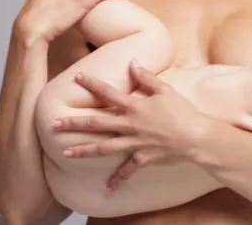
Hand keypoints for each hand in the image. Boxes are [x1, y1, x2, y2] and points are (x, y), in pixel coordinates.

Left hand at [53, 60, 211, 189]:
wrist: (197, 136)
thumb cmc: (182, 110)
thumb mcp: (165, 89)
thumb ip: (146, 77)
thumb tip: (132, 62)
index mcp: (134, 105)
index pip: (108, 92)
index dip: (92, 84)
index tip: (76, 77)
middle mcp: (130, 124)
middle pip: (97, 123)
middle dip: (74, 123)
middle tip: (54, 124)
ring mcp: (135, 143)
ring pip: (104, 148)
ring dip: (84, 150)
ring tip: (66, 153)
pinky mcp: (143, 158)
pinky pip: (128, 171)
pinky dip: (118, 180)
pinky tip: (107, 189)